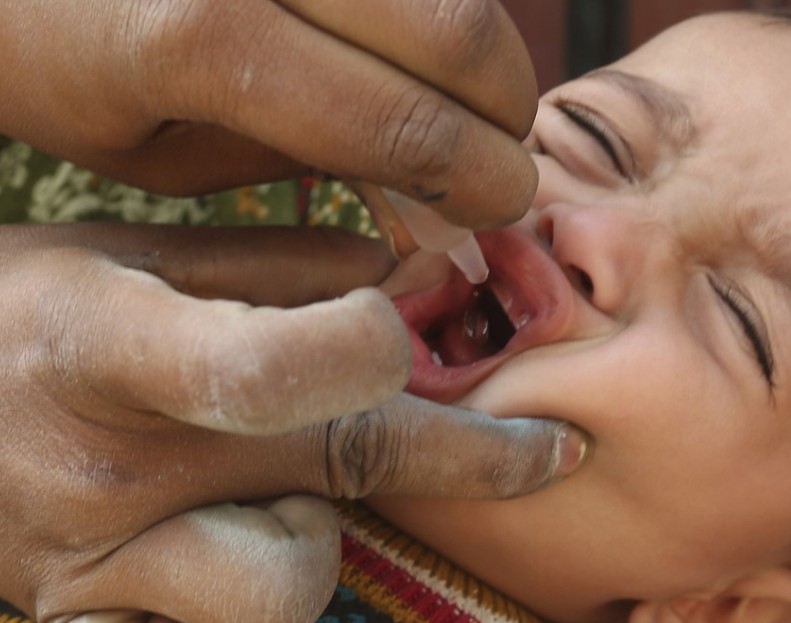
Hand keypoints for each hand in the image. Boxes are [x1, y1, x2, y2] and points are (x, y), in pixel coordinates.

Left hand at [0, 0, 537, 227]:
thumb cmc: (56, 63)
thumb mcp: (155, 154)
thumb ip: (291, 158)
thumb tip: (410, 164)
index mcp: (203, 38)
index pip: (399, 122)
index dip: (477, 177)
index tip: (501, 207)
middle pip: (455, 28)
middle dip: (506, 108)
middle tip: (500, 154)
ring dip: (488, 49)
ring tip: (469, 101)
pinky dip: (439, 6)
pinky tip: (422, 43)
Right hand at [0, 223, 586, 622]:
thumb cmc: (22, 313)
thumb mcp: (131, 256)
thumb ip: (279, 264)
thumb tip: (414, 275)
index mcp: (116, 348)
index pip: (285, 365)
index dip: (388, 349)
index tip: (452, 340)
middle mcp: (114, 466)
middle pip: (341, 466)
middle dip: (471, 457)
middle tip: (543, 450)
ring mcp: (102, 563)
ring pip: (292, 587)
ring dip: (326, 538)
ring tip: (284, 497)